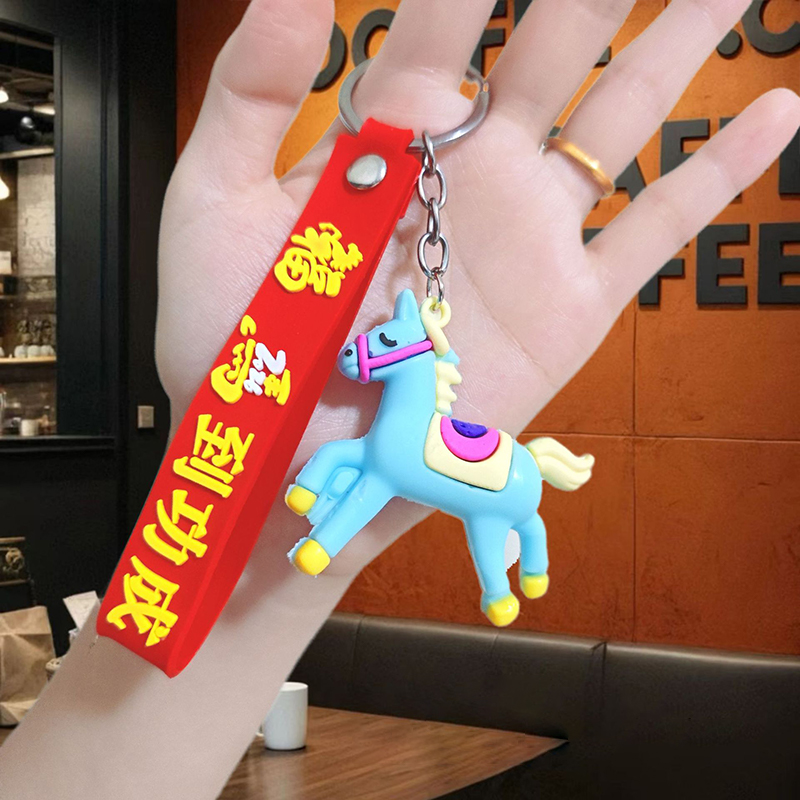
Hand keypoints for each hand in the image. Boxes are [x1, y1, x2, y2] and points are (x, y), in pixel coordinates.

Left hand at [157, 0, 799, 578]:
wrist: (288, 454)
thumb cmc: (234, 335)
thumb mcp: (216, 205)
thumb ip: (251, 95)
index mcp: (391, 133)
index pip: (447, 9)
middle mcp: (474, 167)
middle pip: (556, 41)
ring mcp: (530, 234)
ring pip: (621, 116)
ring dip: (680, 41)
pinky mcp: (570, 306)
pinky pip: (656, 231)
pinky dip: (717, 176)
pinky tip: (778, 109)